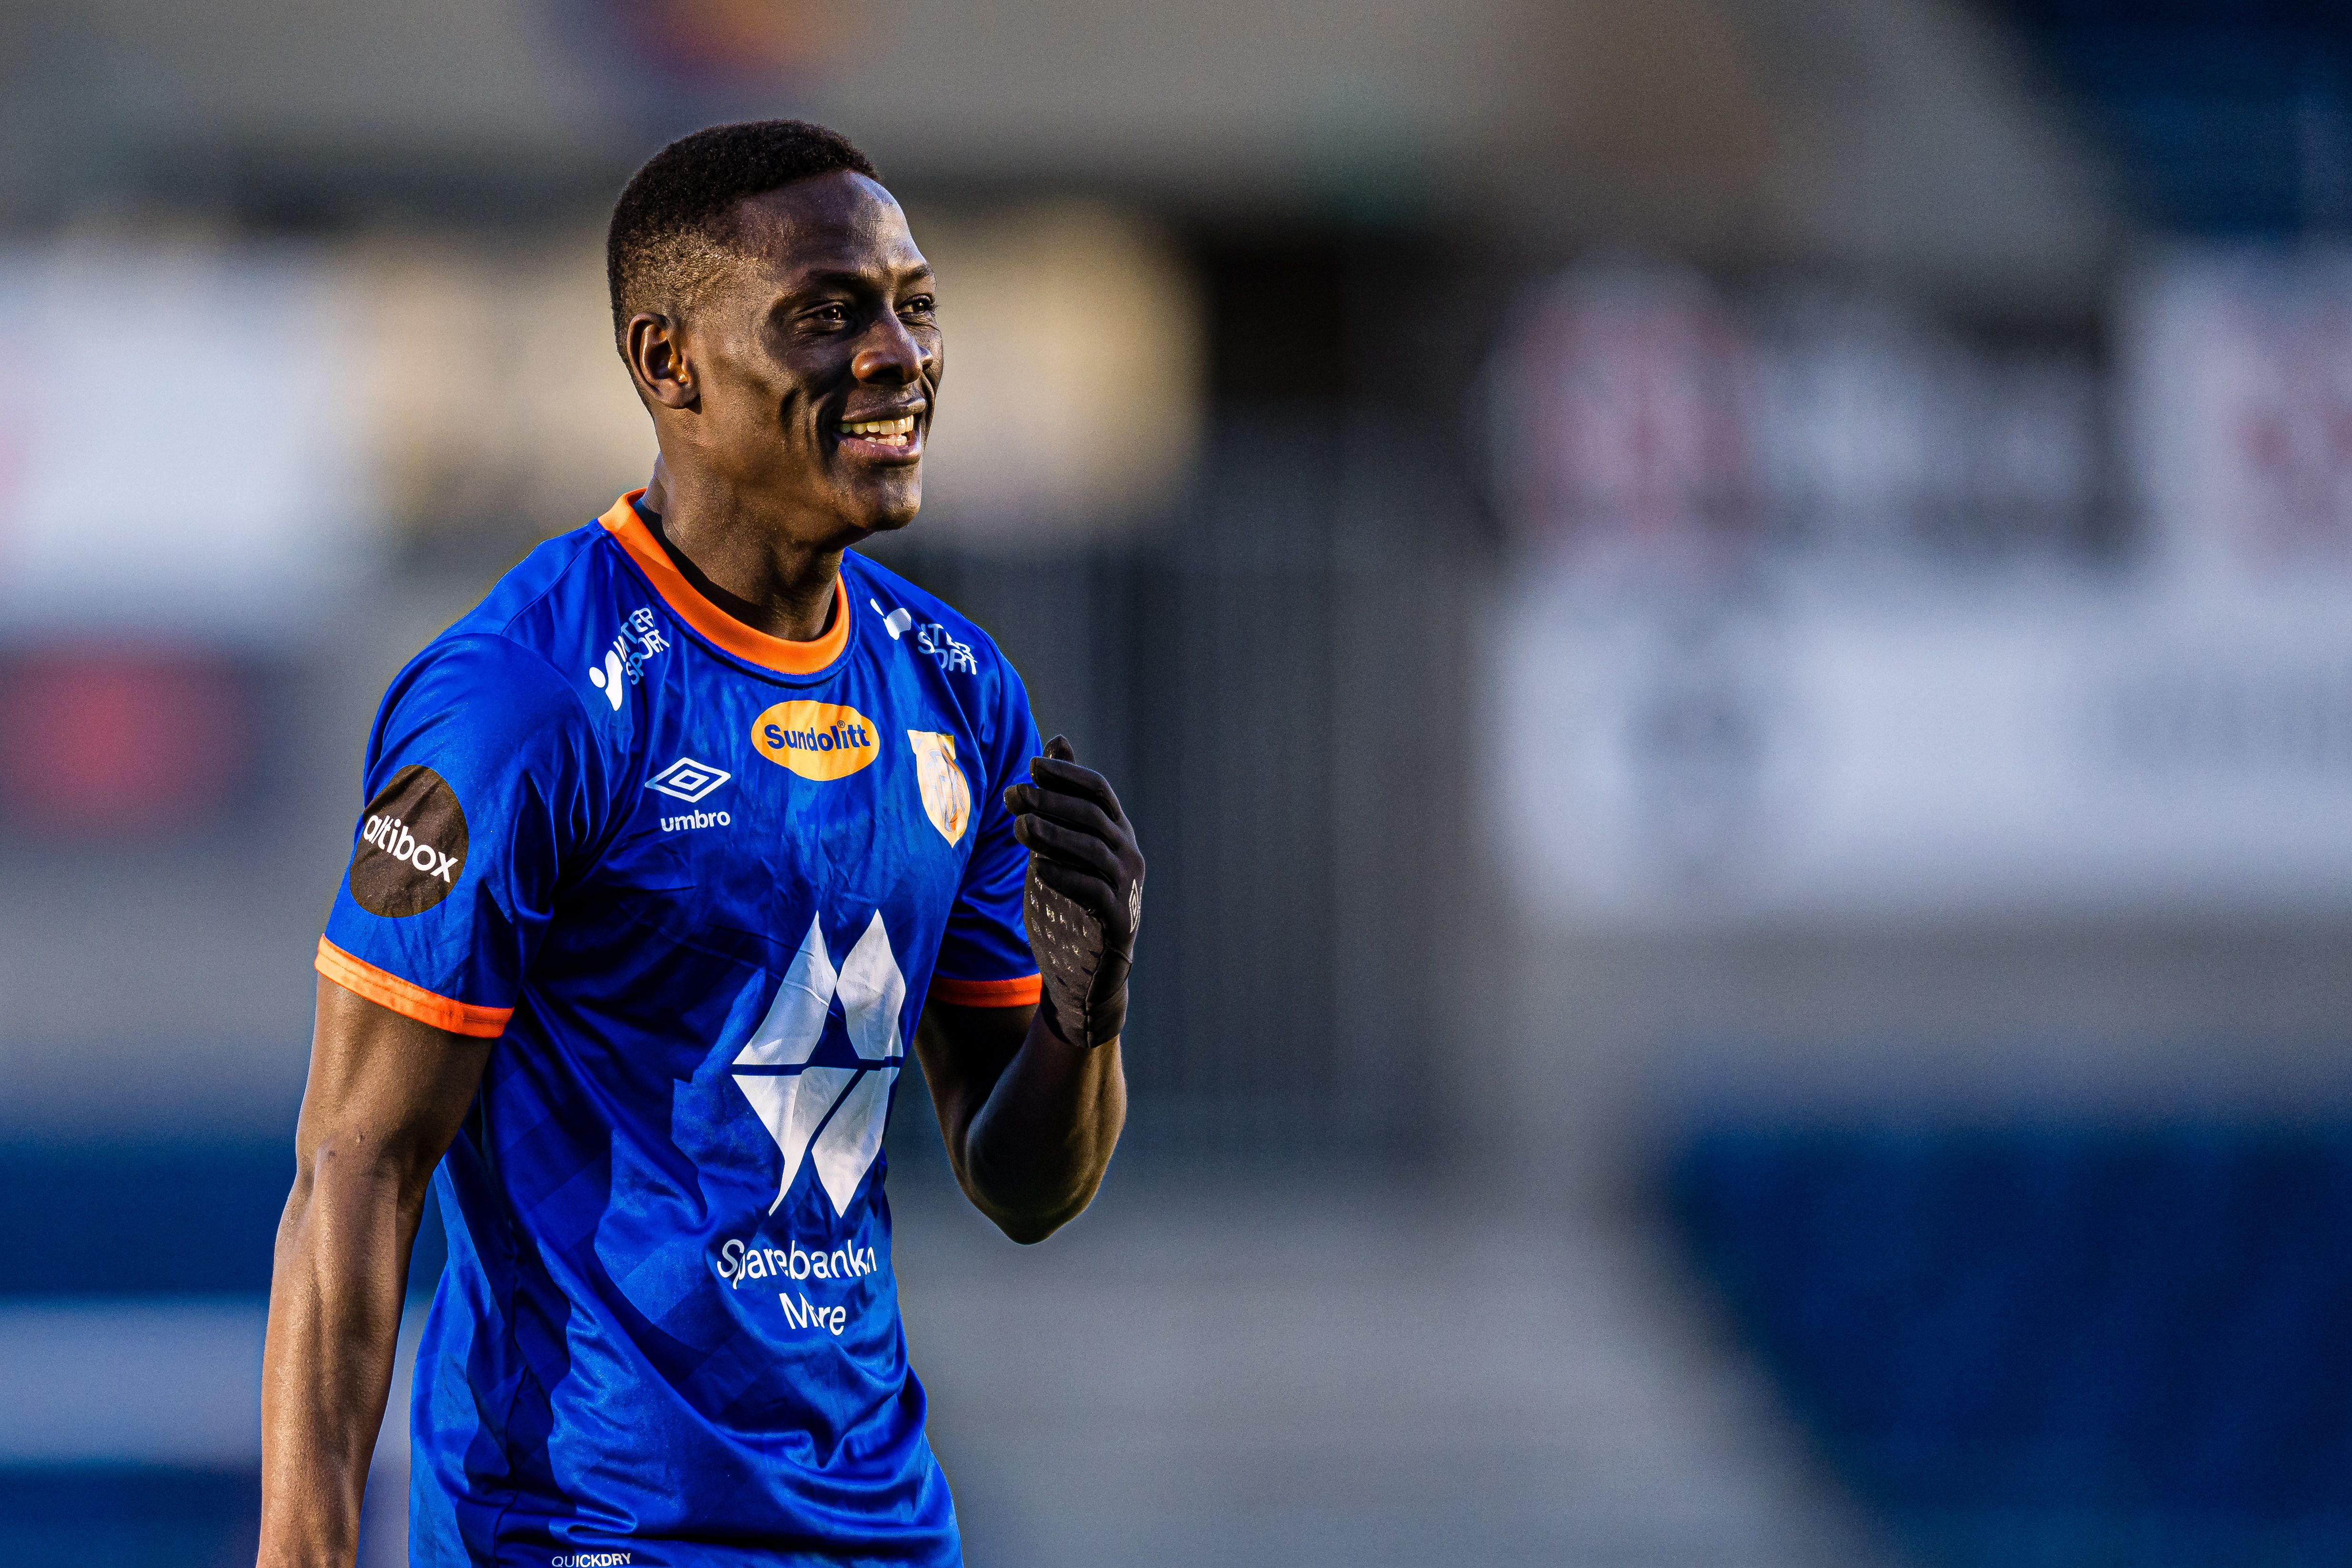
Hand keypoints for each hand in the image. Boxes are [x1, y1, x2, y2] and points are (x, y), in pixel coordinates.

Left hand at [1005, 736, 1142, 1048]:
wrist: (1084, 974)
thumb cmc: (1070, 903)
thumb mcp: (1062, 845)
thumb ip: (1061, 798)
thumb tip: (1058, 741)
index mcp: (1117, 833)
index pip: (1099, 791)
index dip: (1067, 775)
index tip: (1031, 765)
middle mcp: (1128, 856)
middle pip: (1093, 816)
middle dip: (1052, 801)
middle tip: (1014, 795)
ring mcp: (1127, 889)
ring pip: (1093, 850)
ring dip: (1054, 835)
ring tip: (1019, 826)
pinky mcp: (1117, 922)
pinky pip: (1094, 893)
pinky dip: (1067, 877)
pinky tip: (1039, 869)